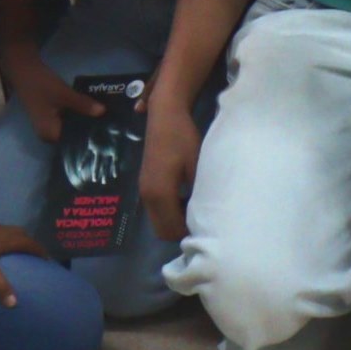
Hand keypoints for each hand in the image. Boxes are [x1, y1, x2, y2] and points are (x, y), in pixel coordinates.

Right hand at [0, 42, 104, 144]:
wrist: (24, 71)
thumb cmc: (41, 85)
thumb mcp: (64, 94)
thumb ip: (83, 104)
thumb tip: (103, 112)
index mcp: (50, 134)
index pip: (73, 143)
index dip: (90, 139)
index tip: (107, 135)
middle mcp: (48, 134)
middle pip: (73, 136)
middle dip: (89, 130)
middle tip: (110, 126)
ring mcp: (49, 125)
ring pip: (71, 128)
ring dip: (84, 122)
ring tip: (106, 120)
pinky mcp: (51, 117)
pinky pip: (68, 121)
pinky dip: (78, 116)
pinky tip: (93, 112)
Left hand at [0, 210, 47, 306]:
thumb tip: (14, 303)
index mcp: (8, 238)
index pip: (32, 244)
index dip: (41, 252)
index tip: (48, 260)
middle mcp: (3, 230)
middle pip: (22, 236)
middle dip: (29, 246)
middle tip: (32, 257)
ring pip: (8, 234)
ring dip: (15, 242)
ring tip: (14, 254)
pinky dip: (0, 241)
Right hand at [138, 106, 198, 246]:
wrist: (164, 116)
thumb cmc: (183, 139)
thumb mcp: (197, 165)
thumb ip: (198, 192)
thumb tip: (206, 214)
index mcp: (160, 194)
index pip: (171, 229)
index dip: (188, 232)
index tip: (207, 227)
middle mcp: (147, 197)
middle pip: (161, 230)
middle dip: (180, 231)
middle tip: (202, 221)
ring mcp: (143, 190)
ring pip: (158, 221)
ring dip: (174, 221)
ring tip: (196, 211)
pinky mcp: (145, 184)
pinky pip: (156, 210)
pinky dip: (169, 212)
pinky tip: (186, 200)